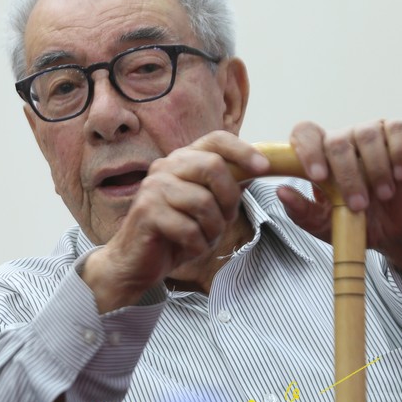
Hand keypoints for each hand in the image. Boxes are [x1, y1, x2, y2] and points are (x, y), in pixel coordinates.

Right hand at [82, 131, 268, 311]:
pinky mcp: (147, 212)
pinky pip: (189, 229)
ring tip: (203, 238)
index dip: (243, 151)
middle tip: (227, 218)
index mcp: (183, 160)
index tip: (264, 168)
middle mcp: (166, 167)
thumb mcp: (209, 207)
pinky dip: (198, 245)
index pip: (217, 139)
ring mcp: (154, 187)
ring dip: (213, 229)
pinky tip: (189, 248)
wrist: (137, 262)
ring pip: (203, 202)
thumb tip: (260, 168)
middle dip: (229, 198)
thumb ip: (228, 187)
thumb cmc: (176, 233)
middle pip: (213, 166)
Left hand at [276, 120, 401, 291]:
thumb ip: (302, 212)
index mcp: (320, 156)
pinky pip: (398, 130)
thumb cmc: (358, 222)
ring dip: (375, 169)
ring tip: (384, 195)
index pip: (304, 134)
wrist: (399, 231)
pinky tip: (400, 175)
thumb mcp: (325, 225)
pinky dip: (399, 154)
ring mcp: (373, 133)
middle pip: (336, 141)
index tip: (311, 176)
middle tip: (357, 205)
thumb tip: (281, 192)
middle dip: (346, 175)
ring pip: (367, 135)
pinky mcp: (401, 134)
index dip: (306, 150)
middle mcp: (344, 140)